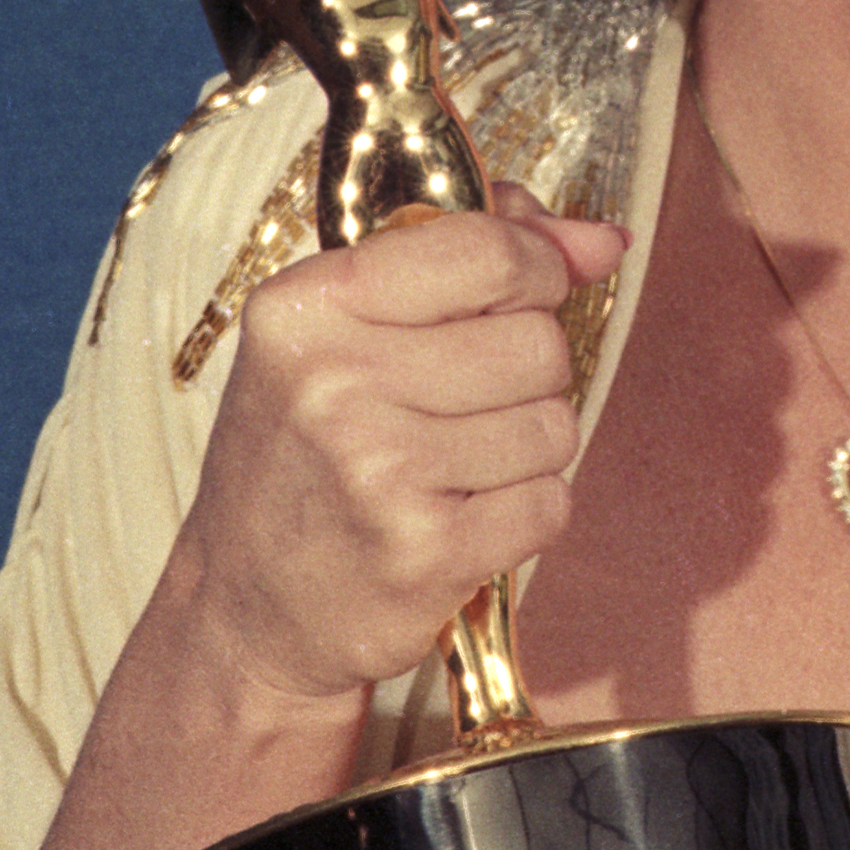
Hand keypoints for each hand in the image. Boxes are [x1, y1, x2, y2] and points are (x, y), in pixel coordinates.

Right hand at [164, 192, 627, 703]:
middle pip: (538, 342)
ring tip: (452, 468)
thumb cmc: (306, 453)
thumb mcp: (343, 331)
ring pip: (554, 425)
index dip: (538, 268)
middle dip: (526, 375)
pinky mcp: (425, 552)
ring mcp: (379, 470)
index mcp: (308, 307)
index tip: (529, 290)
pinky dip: (524, 515)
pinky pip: (551, 504)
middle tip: (457, 408)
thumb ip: (469, 258)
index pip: (487, 251)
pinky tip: (459, 519)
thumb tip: (603, 240)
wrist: (246, 610)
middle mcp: (334, 381)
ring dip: (526, 449)